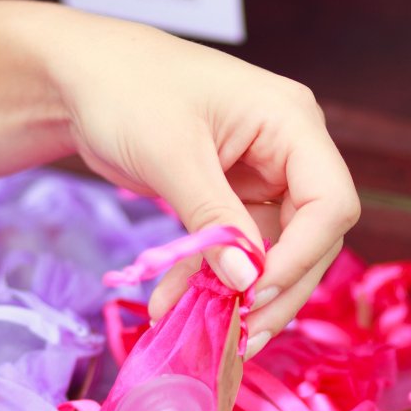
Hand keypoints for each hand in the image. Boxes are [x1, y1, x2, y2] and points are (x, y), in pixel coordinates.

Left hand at [34, 6, 359, 357]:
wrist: (80, 77)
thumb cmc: (126, 89)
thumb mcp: (171, 155)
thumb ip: (214, 219)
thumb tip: (247, 281)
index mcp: (292, 123)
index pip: (330, 203)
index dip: (303, 255)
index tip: (256, 291)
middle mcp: (291, 152)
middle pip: (313, 237)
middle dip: (279, 288)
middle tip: (244, 333)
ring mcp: (266, 178)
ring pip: (277, 253)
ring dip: (243, 293)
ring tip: (215, 332)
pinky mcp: (237, 200)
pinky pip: (238, 251)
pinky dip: (212, 279)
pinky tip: (175, 304)